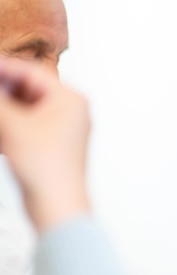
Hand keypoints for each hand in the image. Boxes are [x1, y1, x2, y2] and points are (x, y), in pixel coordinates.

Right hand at [0, 57, 90, 231]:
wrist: (58, 206)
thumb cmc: (46, 168)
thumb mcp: (12, 125)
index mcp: (70, 99)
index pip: (29, 72)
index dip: (1, 68)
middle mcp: (71, 111)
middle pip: (25, 89)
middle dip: (1, 91)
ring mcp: (62, 128)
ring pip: (23, 108)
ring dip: (3, 110)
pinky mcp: (52, 145)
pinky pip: (25, 126)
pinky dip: (8, 125)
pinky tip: (1, 134)